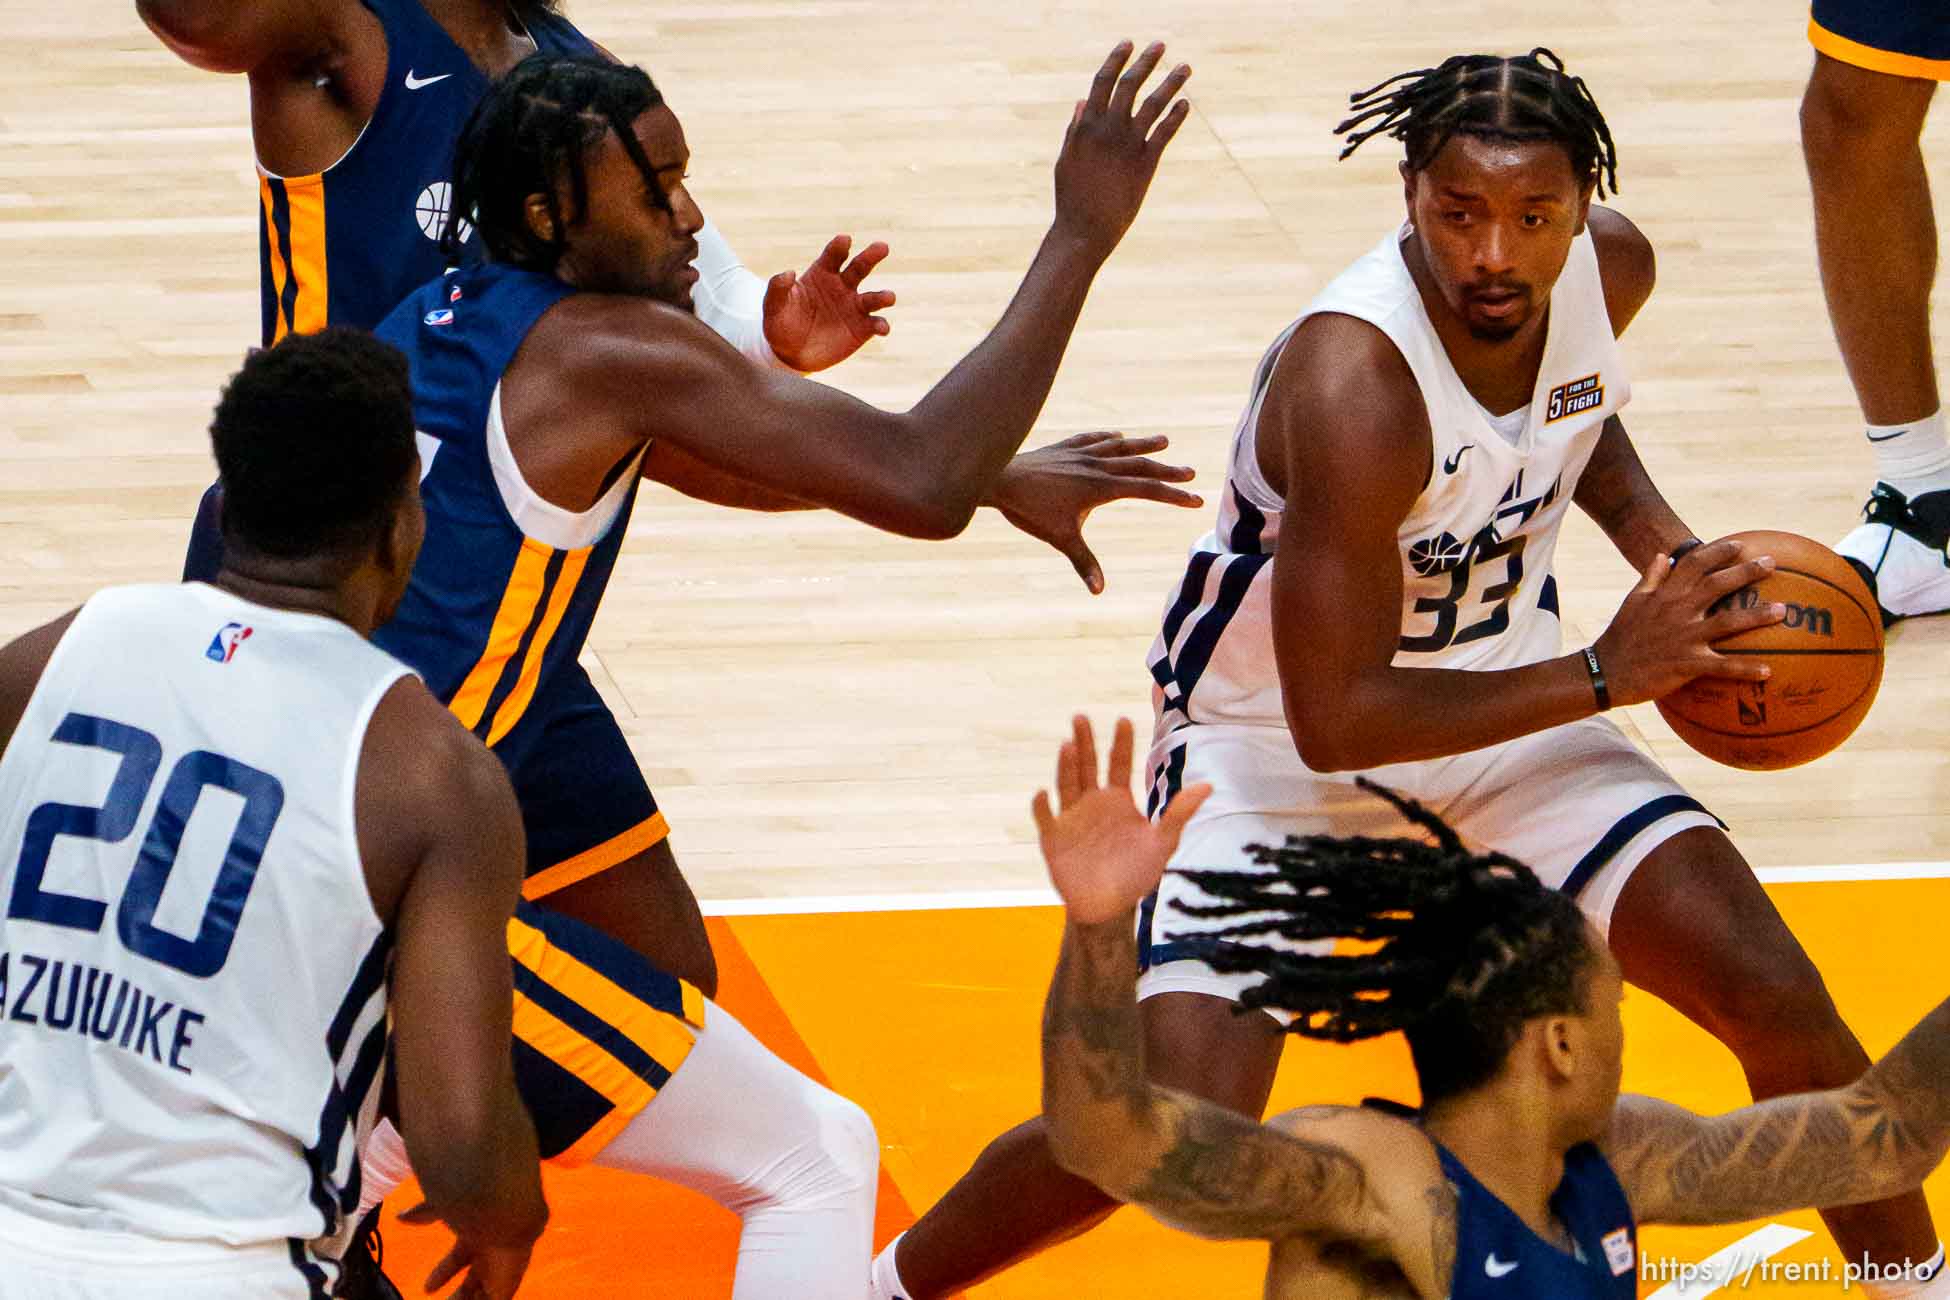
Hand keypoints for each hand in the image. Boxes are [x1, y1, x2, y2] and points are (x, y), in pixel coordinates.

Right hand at [399, 1203, 534, 1299]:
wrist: (506, 1215)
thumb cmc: (475, 1207)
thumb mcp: (442, 1207)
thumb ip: (423, 1213)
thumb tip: (401, 1216)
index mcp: (476, 1237)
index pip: (457, 1260)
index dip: (442, 1274)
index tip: (427, 1288)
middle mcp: (489, 1257)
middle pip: (471, 1284)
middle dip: (458, 1297)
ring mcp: (498, 1274)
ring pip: (480, 1296)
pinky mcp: (505, 1289)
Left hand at [761, 234, 896, 371]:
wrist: (790, 354)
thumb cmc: (782, 324)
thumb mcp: (773, 307)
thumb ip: (777, 288)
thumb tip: (788, 272)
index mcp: (822, 273)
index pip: (833, 255)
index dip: (839, 247)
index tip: (844, 240)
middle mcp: (842, 286)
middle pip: (860, 267)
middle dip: (871, 256)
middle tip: (882, 247)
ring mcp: (854, 307)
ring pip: (874, 297)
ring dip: (883, 296)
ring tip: (889, 298)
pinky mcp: (862, 329)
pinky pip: (876, 324)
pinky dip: (881, 325)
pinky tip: (882, 328)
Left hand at [990, 432, 1201, 592]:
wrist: (999, 479)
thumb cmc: (1029, 510)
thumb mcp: (1060, 538)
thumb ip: (1083, 562)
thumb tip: (1099, 591)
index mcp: (1101, 487)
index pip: (1147, 489)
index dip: (1173, 495)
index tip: (1196, 500)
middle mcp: (1096, 465)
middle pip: (1140, 464)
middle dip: (1167, 469)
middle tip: (1190, 472)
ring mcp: (1080, 453)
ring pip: (1119, 446)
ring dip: (1143, 445)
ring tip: (1164, 441)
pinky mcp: (1063, 448)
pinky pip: (1092, 439)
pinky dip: (1108, 438)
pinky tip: (1115, 436)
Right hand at [1033, 715, 1210, 925]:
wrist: (1108, 908)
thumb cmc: (1136, 874)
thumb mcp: (1162, 843)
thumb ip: (1179, 813)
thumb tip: (1208, 786)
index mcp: (1118, 799)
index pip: (1118, 763)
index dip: (1121, 743)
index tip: (1123, 720)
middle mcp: (1092, 802)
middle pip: (1087, 764)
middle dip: (1084, 741)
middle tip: (1081, 717)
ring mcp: (1071, 817)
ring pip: (1067, 783)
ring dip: (1066, 765)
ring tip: (1067, 744)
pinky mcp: (1053, 837)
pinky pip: (1045, 817)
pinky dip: (1042, 805)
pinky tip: (1043, 793)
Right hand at [1052, 41, 1191, 260]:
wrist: (1085, 229)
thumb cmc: (1071, 197)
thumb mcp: (1066, 159)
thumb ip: (1075, 129)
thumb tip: (1082, 102)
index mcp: (1087, 125)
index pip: (1104, 80)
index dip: (1117, 58)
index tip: (1128, 43)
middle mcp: (1109, 129)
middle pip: (1131, 84)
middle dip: (1147, 61)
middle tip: (1161, 44)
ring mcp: (1129, 145)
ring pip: (1155, 104)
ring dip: (1172, 82)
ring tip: (1186, 67)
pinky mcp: (1146, 163)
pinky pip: (1165, 132)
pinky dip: (1176, 116)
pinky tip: (1185, 104)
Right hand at [1592, 536, 1786, 706]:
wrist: (1606, 672)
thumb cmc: (1620, 637)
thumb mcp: (1632, 601)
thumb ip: (1650, 578)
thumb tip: (1662, 555)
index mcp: (1665, 595)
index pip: (1694, 564)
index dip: (1718, 551)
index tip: (1740, 544)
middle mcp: (1677, 611)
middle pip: (1717, 585)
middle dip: (1746, 571)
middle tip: (1772, 563)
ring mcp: (1684, 637)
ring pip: (1728, 622)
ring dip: (1757, 616)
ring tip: (1782, 611)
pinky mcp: (1686, 664)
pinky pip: (1722, 666)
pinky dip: (1745, 669)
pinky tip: (1768, 671)